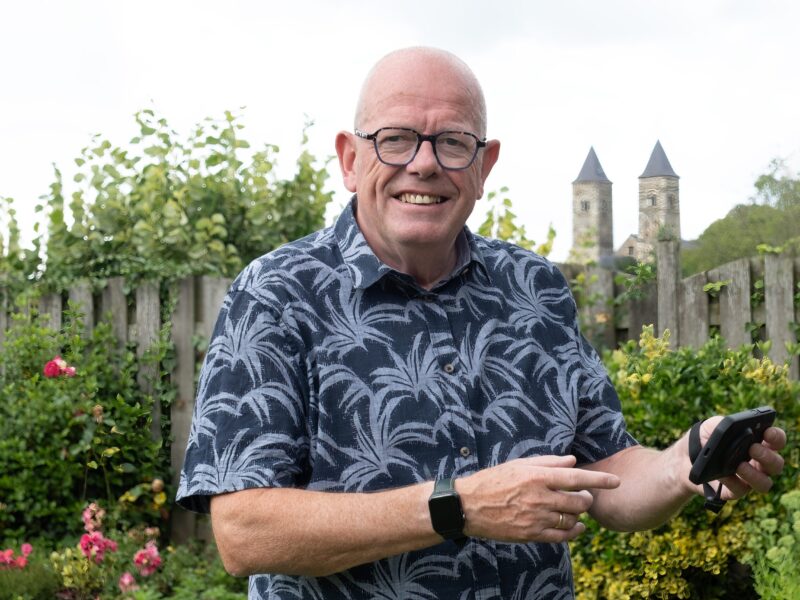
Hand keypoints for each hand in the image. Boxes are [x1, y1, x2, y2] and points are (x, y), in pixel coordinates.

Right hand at [456, 455, 619, 543]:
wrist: (470, 506)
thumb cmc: (494, 480)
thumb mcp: (519, 464)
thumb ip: (548, 462)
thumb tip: (572, 461)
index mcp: (538, 477)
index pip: (577, 478)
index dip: (600, 480)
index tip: (616, 482)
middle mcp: (540, 498)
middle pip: (579, 502)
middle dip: (587, 499)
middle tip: (583, 496)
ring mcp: (536, 518)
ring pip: (572, 520)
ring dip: (578, 515)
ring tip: (572, 510)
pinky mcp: (532, 534)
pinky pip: (561, 537)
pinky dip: (573, 533)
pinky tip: (576, 528)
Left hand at [694, 417, 786, 500]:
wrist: (684, 457)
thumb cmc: (704, 439)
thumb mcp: (712, 426)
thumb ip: (725, 424)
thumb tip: (736, 429)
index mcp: (758, 443)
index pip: (776, 441)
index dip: (777, 437)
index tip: (767, 432)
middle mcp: (758, 463)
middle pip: (776, 464)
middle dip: (768, 456)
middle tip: (752, 448)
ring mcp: (749, 479)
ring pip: (765, 483)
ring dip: (755, 475)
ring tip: (740, 465)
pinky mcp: (735, 491)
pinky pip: (740, 490)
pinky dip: (732, 482)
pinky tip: (723, 475)